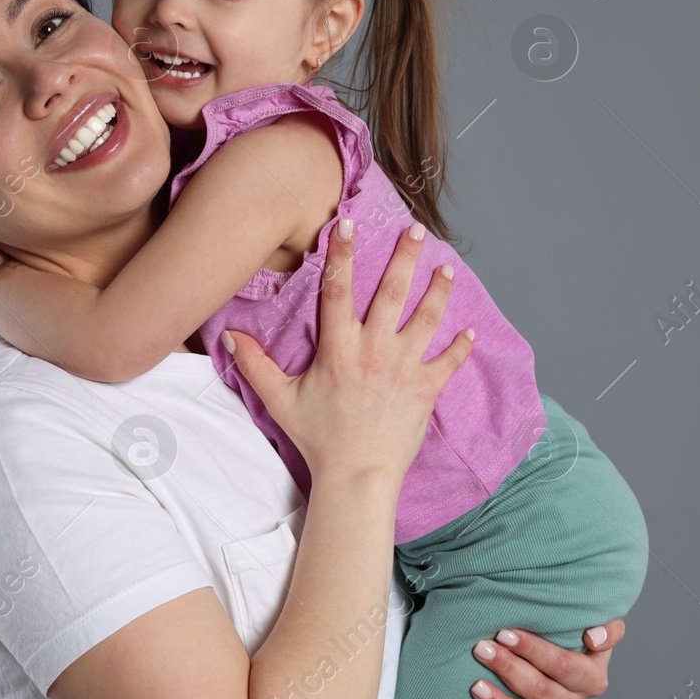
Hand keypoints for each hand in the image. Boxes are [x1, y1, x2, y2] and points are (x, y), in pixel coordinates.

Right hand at [221, 220, 473, 483]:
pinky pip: (450, 361)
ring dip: (439, 290)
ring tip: (447, 267)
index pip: (338, 289)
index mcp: (339, 348)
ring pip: (427, 318)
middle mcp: (374, 350)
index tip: (348, 222)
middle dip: (404, 257)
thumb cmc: (318, 438)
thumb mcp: (280, 400)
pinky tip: (470, 330)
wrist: (357, 476)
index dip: (343, 252)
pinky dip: (462, 346)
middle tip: (415, 229)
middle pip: (392, 292)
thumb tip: (229, 337)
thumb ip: (256, 365)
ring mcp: (404, 367)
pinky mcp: (426, 389)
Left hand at [470, 619, 625, 698]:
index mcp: (592, 679)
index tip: (505, 633)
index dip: (533, 650)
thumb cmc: (573, 637)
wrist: (561, 661)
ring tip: (476, 686)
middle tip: (482, 649)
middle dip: (509, 668)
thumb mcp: (600, 627)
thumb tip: (592, 638)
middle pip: (541, 691)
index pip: (563, 665)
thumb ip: (609, 628)